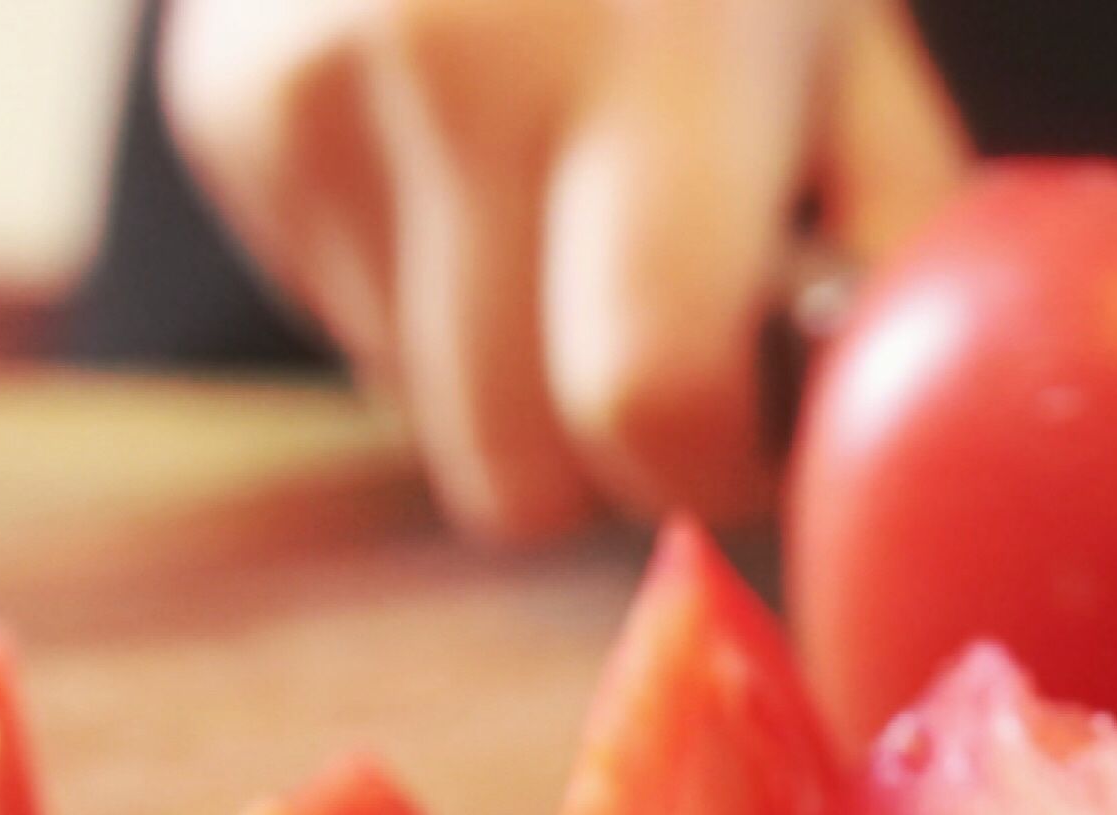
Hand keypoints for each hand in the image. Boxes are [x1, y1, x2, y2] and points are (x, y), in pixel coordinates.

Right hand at [162, 0, 968, 539]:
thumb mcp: (848, 41)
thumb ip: (890, 247)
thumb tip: (888, 438)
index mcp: (655, 59)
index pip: (647, 400)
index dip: (714, 469)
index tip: (747, 431)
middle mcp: (460, 72)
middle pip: (512, 468)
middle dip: (604, 460)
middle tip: (663, 350)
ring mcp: (314, 93)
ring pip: (419, 419)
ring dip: (508, 377)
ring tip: (562, 212)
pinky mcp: (227, 111)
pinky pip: (345, 328)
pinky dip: (422, 292)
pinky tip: (469, 154)